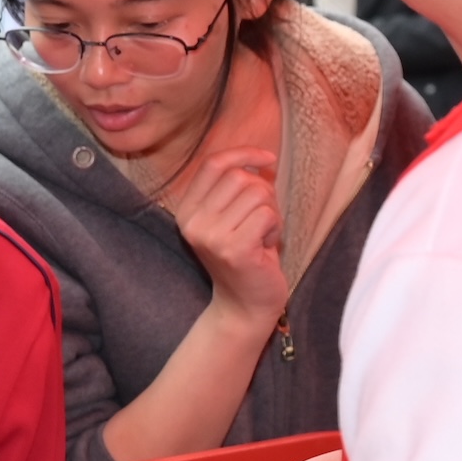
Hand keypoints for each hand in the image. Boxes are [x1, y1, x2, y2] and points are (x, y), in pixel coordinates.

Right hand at [168, 148, 285, 318]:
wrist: (244, 306)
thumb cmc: (245, 257)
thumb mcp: (232, 218)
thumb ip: (238, 189)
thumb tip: (261, 159)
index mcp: (186, 211)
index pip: (213, 164)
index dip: (243, 154)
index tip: (267, 159)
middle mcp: (192, 222)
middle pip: (240, 177)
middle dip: (263, 192)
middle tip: (262, 219)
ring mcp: (211, 236)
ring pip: (257, 194)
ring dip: (270, 212)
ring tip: (261, 235)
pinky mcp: (234, 249)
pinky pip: (267, 214)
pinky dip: (275, 227)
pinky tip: (265, 246)